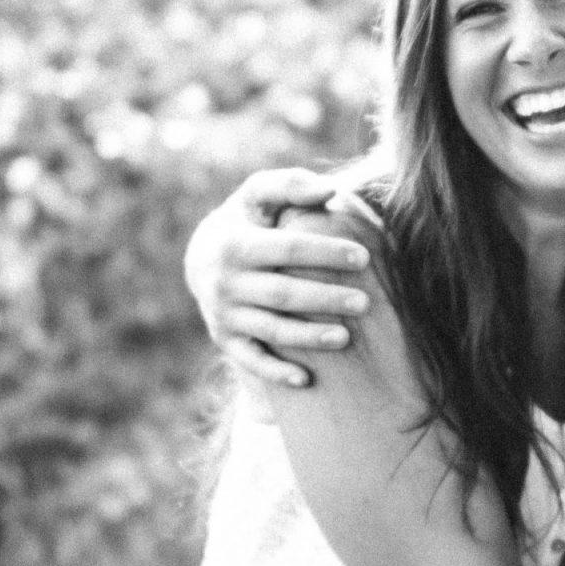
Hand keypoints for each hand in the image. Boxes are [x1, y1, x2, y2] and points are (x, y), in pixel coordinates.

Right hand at [185, 168, 369, 388]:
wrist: (199, 258)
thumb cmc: (245, 221)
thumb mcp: (257, 194)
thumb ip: (290, 185)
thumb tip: (331, 190)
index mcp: (236, 244)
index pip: (289, 248)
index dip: (326, 252)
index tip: (364, 257)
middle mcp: (225, 282)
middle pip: (284, 293)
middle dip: (325, 298)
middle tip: (365, 302)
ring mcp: (224, 314)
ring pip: (272, 329)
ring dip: (309, 336)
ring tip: (346, 337)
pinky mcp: (225, 340)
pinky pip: (251, 360)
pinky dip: (276, 373)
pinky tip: (306, 380)